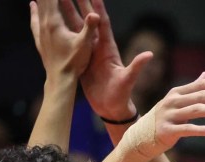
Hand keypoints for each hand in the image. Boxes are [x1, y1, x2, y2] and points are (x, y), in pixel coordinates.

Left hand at [29, 0, 98, 79]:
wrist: (60, 79)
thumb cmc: (74, 63)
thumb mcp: (85, 45)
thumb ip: (90, 28)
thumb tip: (96, 14)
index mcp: (54, 23)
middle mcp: (44, 24)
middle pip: (43, 0)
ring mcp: (40, 32)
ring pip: (38, 8)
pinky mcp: (39, 40)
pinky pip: (34, 20)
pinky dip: (34, 11)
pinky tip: (32, 7)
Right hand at [67, 0, 152, 119]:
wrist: (111, 107)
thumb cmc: (121, 95)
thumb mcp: (128, 80)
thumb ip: (137, 67)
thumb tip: (149, 55)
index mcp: (108, 49)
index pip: (102, 23)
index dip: (98, 8)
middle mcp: (98, 47)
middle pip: (88, 20)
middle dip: (79, 3)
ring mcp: (88, 52)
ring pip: (76, 28)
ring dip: (67, 13)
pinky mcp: (80, 59)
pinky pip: (70, 41)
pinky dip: (63, 31)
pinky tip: (54, 22)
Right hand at [115, 72, 204, 161]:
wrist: (141, 136)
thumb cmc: (165, 118)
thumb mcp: (177, 101)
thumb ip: (193, 89)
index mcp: (176, 93)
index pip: (200, 85)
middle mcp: (172, 102)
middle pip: (200, 96)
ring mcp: (169, 116)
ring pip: (196, 111)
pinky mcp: (168, 131)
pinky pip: (187, 129)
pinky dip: (202, 129)